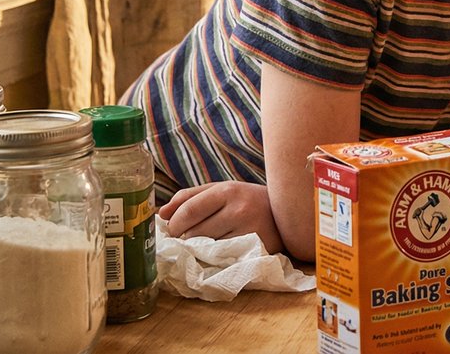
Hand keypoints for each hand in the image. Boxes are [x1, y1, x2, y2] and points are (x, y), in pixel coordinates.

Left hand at [159, 180, 284, 253]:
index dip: (174, 223)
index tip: (170, 230)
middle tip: (185, 239)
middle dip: (184, 239)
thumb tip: (161, 214)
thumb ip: (190, 197)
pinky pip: (223, 258)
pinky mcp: (255, 250)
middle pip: (195, 232)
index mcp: (228, 190)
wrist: (287, 212)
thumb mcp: (222, 190)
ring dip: (200, 249)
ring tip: (206, 243)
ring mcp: (249, 232)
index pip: (189, 209)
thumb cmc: (247, 200)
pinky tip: (219, 252)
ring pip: (208, 248)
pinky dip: (215, 257)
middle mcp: (239, 210)